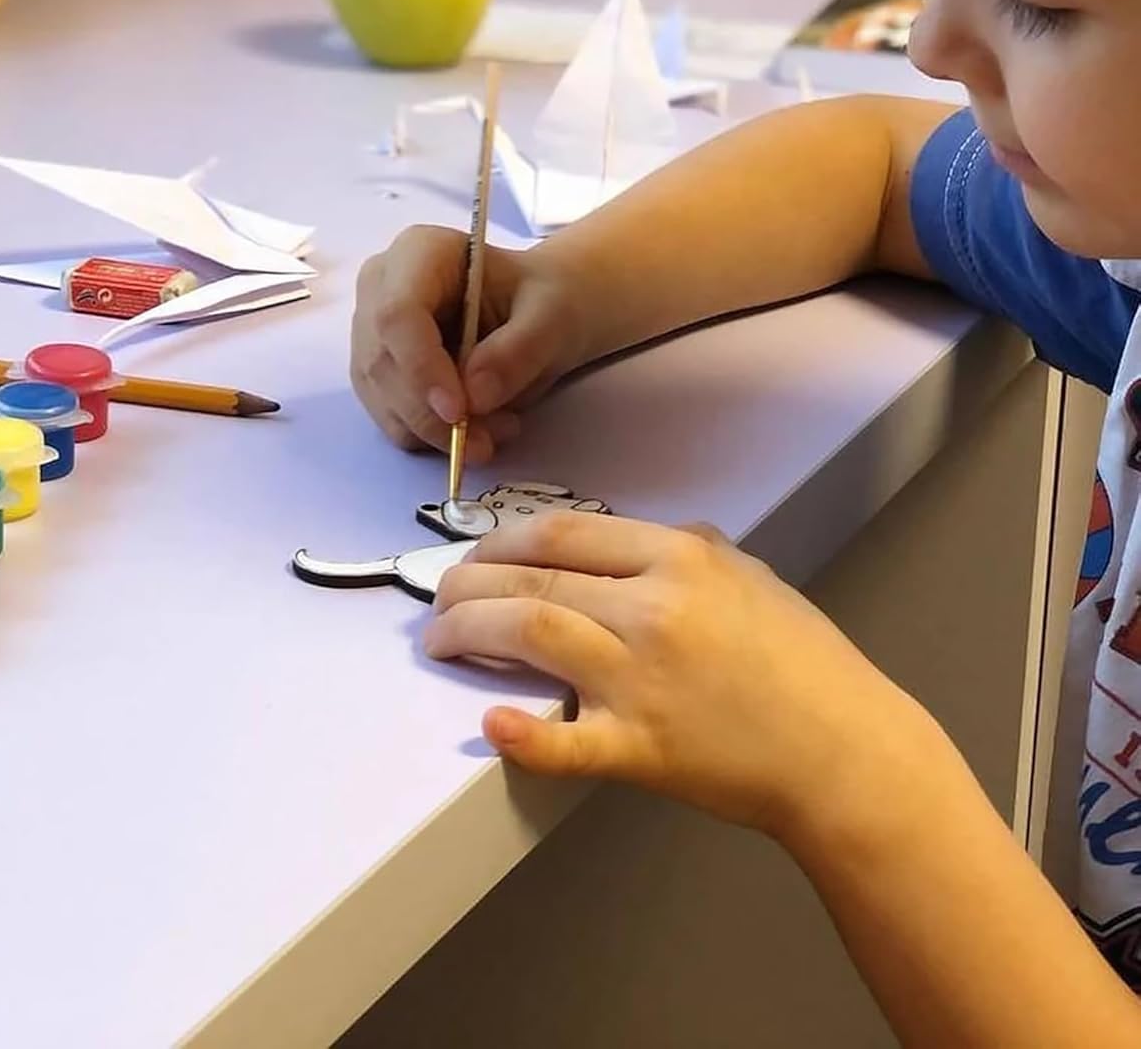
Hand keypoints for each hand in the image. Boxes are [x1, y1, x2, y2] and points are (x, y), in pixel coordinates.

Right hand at [350, 226, 589, 462]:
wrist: (538, 313)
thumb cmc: (542, 299)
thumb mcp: (551, 315)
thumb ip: (517, 350)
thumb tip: (476, 397)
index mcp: (418, 252)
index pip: (398, 313)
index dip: (421, 366)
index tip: (459, 412)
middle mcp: (381, 289)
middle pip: (382, 362)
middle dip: (432, 414)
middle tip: (488, 441)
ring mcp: (373, 334)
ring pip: (383, 399)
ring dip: (436, 432)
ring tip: (498, 431)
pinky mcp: (379, 376)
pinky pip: (392, 420)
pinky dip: (432, 439)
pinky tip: (477, 430)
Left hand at [426, 513, 922, 839]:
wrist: (846, 752)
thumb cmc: (805, 661)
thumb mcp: (753, 576)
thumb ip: (691, 548)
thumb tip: (641, 539)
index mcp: (679, 559)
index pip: (562, 533)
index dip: (500, 539)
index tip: (474, 553)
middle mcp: (652, 608)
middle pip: (536, 578)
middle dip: (470, 582)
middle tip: (439, 594)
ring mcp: (642, 679)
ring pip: (534, 632)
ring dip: (471, 631)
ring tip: (439, 638)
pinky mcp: (642, 749)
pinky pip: (569, 742)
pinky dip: (524, 734)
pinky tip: (488, 723)